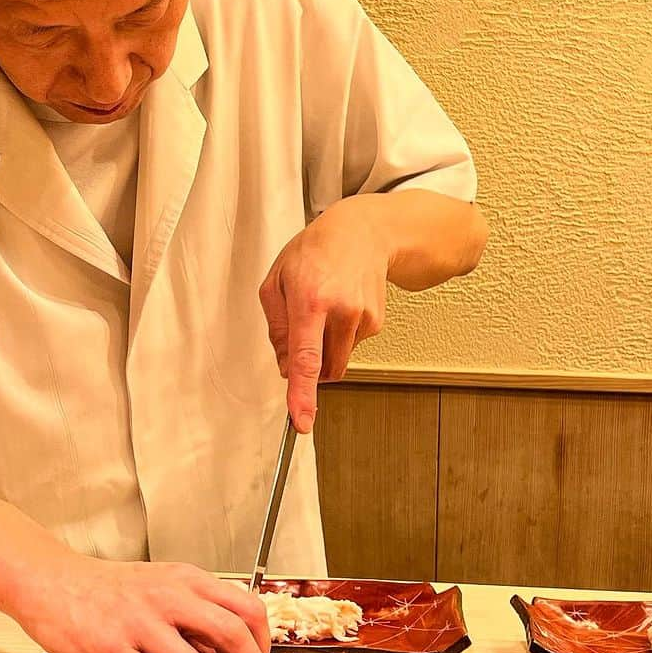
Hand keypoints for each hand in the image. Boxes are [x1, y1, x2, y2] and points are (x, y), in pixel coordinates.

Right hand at [16, 552, 269, 652]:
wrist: (53, 582)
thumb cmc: (110, 589)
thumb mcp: (161, 583)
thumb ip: (195, 610)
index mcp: (188, 580)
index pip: (248, 608)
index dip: (262, 644)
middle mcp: (170, 598)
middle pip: (233, 637)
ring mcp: (140, 624)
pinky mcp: (112, 651)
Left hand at [259, 195, 389, 432]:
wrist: (362, 232)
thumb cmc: (313, 253)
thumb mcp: (276, 281)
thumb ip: (276, 329)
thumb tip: (284, 367)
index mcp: (309, 300)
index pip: (305, 358)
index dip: (302, 394)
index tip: (302, 421)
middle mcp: (340, 311)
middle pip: (322, 369)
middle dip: (309, 368)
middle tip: (300, 334)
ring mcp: (362, 318)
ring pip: (337, 362)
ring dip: (324, 349)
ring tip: (323, 310)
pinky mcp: (376, 322)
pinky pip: (350, 347)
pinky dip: (340, 335)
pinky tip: (341, 305)